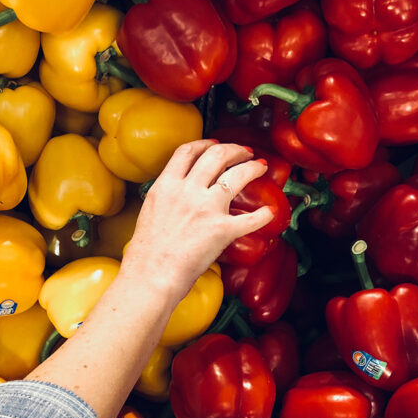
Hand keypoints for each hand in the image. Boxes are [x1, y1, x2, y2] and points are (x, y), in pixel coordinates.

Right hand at [121, 139, 273, 301]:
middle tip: (246, 152)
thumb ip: (166, 197)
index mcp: (166, 186)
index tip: (216, 143)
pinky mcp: (222, 229)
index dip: (205, 143)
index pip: (187, 151)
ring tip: (261, 167)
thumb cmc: (147, 252)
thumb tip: (178, 195)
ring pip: (237, 175)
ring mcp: (206, 208)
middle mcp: (187, 191)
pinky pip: (251, 219)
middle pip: (217, 155)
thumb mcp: (150, 211)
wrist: (151, 275)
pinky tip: (270, 212)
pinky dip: (264, 215)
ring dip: (253, 167)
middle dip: (236, 150)